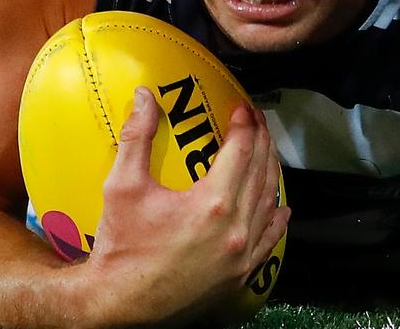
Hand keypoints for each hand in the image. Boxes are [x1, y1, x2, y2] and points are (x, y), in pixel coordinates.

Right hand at [82, 88, 288, 325]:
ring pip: (269, 202)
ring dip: (271, 171)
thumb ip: (137, 136)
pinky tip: (280, 206)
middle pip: (261, 172)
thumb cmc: (120, 246)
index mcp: (213, 203)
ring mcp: (242, 254)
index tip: (242, 108)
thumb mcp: (122, 186)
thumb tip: (144, 96)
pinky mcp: (241, 274)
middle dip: (262, 141)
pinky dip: (276, 217)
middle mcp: (236, 228)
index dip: (245, 125)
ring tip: (266, 151)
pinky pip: (269, 239)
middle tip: (257, 120)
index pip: (241, 151)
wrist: (119, 303)